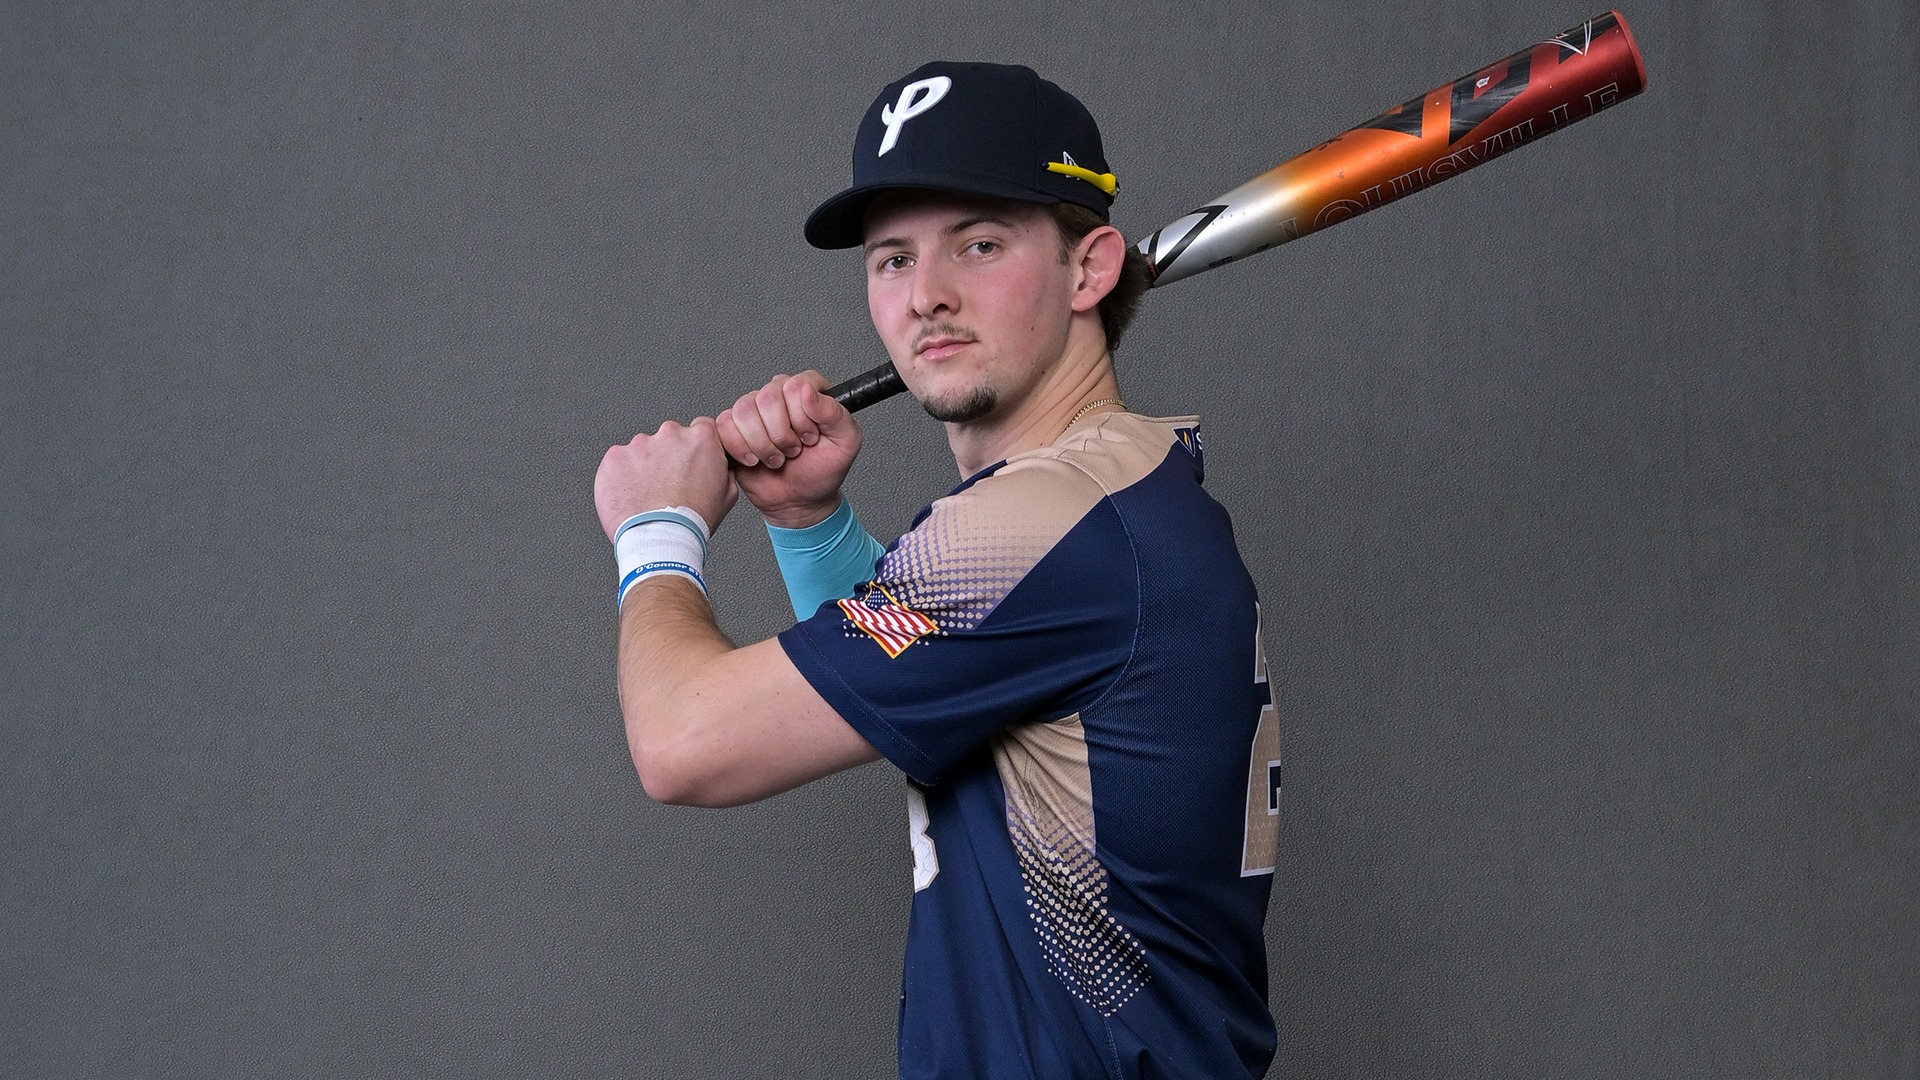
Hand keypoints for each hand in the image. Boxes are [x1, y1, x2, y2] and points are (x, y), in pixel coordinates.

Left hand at [594, 417, 738, 541]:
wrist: (659, 540)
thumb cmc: (691, 521)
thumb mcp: (727, 494)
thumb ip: (723, 468)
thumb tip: (719, 465)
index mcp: (700, 438)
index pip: (702, 427)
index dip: (697, 446)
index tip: (691, 460)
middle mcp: (670, 434)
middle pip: (670, 438)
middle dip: (669, 457)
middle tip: (669, 484)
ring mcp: (639, 444)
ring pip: (642, 450)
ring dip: (645, 467)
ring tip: (649, 495)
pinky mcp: (615, 457)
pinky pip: (619, 462)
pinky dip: (623, 476)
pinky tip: (632, 495)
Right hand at [715, 372, 861, 528]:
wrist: (798, 500)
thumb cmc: (822, 471)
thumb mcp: (845, 444)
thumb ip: (835, 413)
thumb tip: (808, 391)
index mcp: (809, 390)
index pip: (796, 386)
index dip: (802, 417)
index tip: (810, 438)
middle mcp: (780, 394)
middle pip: (767, 397)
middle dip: (781, 435)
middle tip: (793, 451)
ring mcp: (754, 409)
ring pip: (744, 410)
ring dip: (762, 444)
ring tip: (776, 457)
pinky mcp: (733, 426)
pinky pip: (725, 424)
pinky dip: (740, 448)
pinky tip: (754, 459)